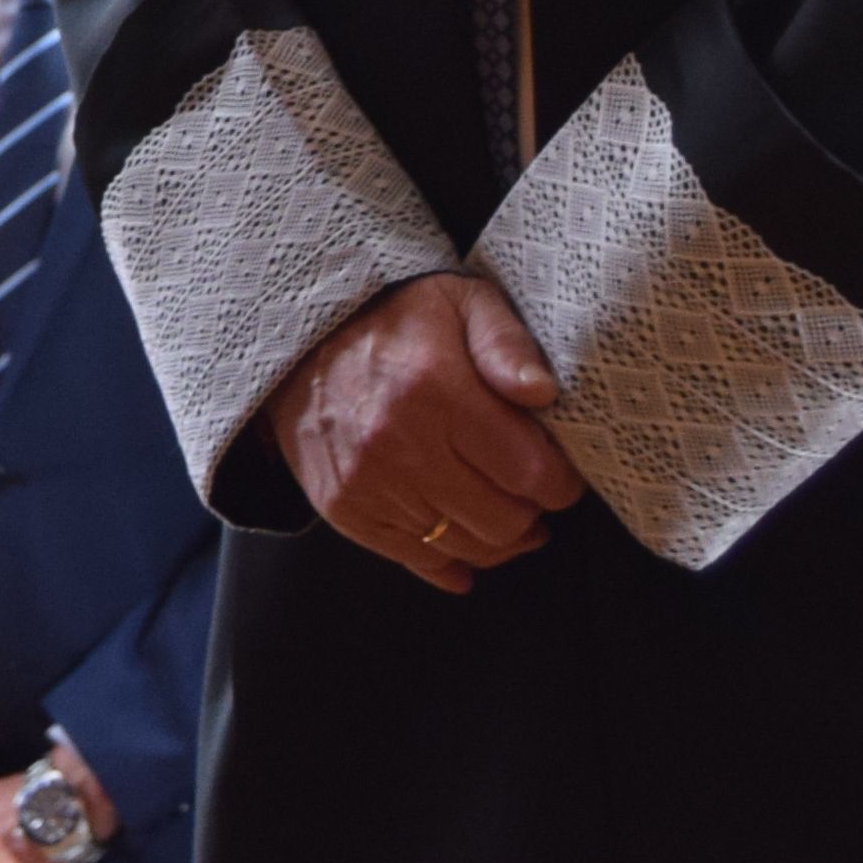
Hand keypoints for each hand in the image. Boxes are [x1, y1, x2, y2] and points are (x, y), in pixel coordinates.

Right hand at [271, 274, 579, 592]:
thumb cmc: (396, 320)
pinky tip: (463, 537)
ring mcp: (368, 484)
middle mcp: (399, 445)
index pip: (530, 473)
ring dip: (494, 537)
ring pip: (464, 547)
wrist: (301, 341)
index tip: (560, 472)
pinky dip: (449, 559)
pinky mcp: (344, 509)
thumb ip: (507, 344)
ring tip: (500, 509)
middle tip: (530, 491)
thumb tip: (543, 394)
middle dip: (531, 512)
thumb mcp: (462, 302)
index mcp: (437, 391)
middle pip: (503, 522)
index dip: (561, 482)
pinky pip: (416, 560)